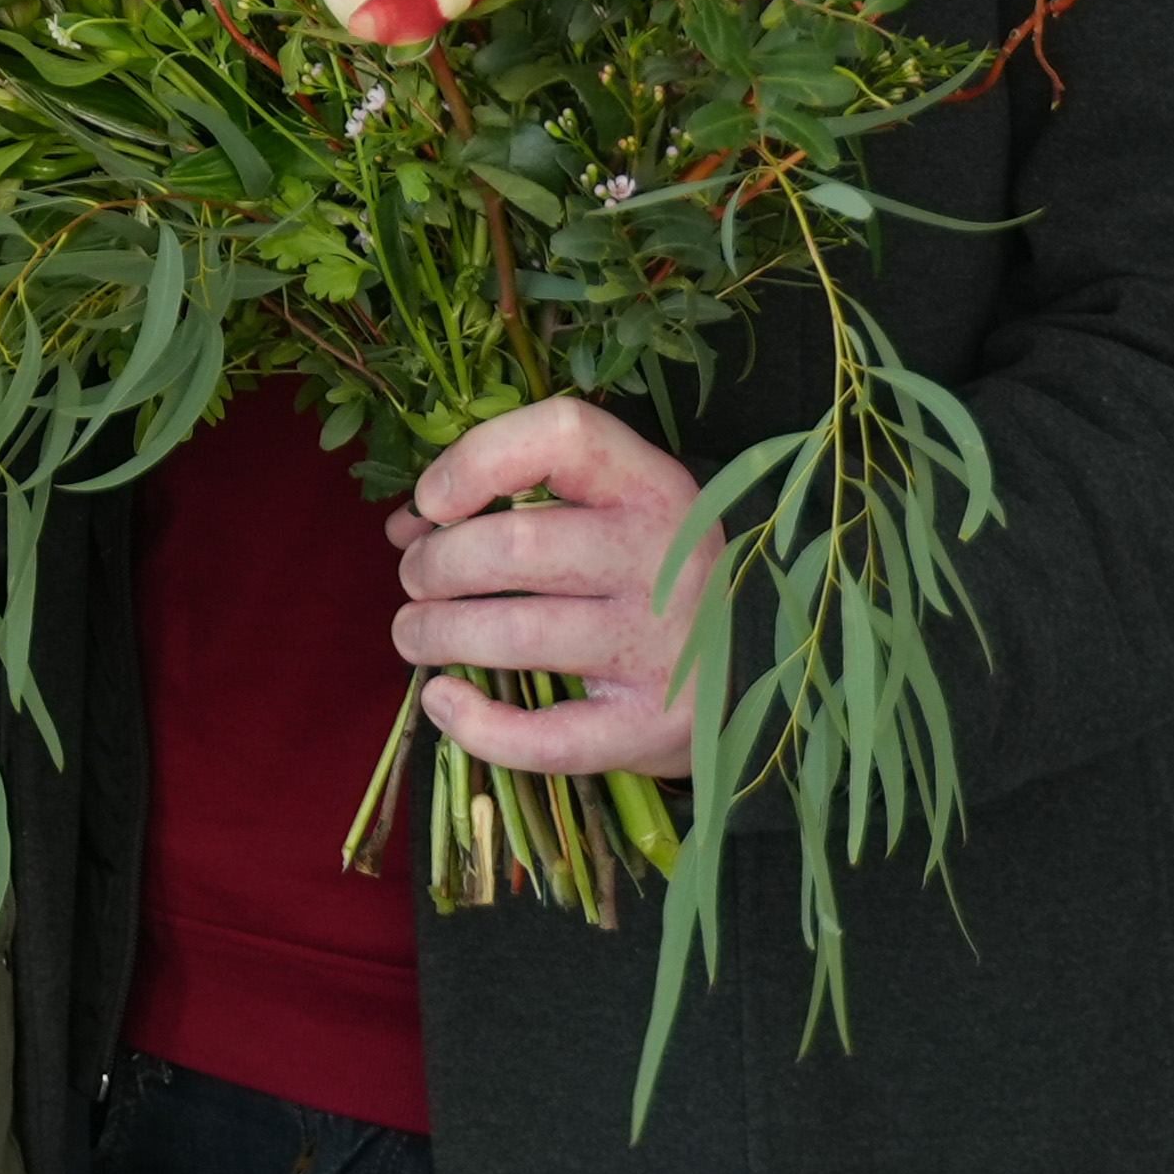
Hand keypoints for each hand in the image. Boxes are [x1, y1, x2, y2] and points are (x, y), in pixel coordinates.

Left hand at [389, 397, 707, 776]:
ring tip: (414, 635)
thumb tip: (406, 526)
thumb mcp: (616, 512)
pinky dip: (476, 725)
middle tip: (416, 580)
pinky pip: (546, 737)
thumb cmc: (660, 574)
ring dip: (436, 633)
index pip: (563, 436)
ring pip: (516, 635)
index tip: (433, 501)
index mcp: (653, 487)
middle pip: (516, 546)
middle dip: (435, 564)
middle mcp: (662, 561)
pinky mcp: (649, 727)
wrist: (767, 668)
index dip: (477, 460)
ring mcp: (659, 648)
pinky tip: (443, 701)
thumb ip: (518, 500)